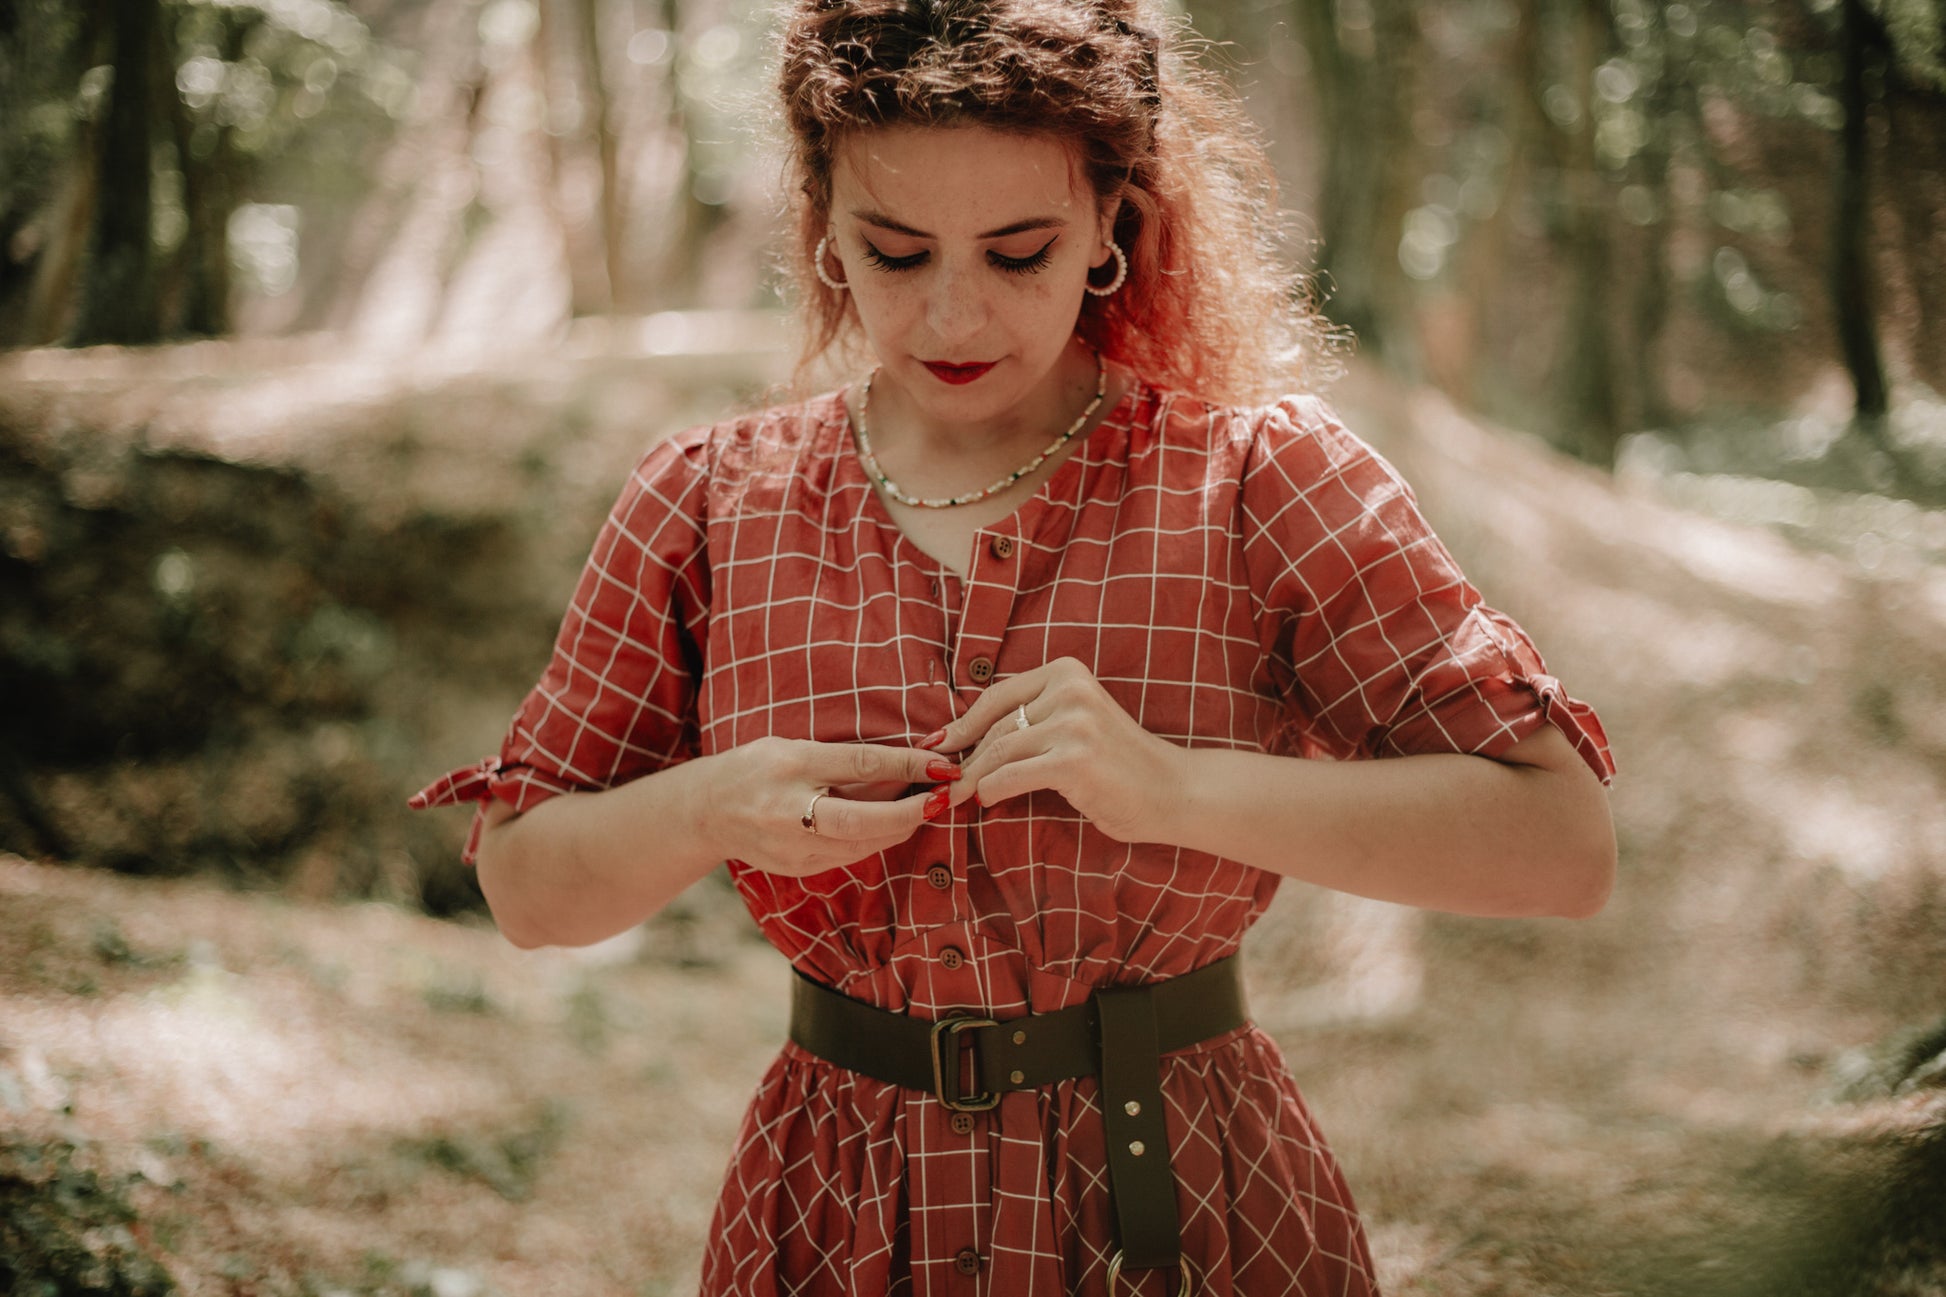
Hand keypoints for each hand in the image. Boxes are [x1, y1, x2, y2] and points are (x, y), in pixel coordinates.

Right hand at [706, 737, 959, 876]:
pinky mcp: (800, 869)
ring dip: (904, 826)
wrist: (709, 812)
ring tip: (931, 806)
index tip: (942, 764)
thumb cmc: (758, 768)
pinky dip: (880, 838)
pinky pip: (852, 854)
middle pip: (864, 820)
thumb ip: (849, 759)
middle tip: (946, 798)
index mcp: (789, 767)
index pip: (861, 766)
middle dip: (913, 812)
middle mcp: (789, 811)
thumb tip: (912, 761)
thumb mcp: (797, 748)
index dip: (907, 765)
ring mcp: (793, 848)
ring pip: (865, 844)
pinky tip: (898, 823)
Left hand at [932, 657, 1184, 842]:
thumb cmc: (1120, 765)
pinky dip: (991, 790)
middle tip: (942, 780)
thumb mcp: (1077, 724)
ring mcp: (1074, 724)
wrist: (1173, 791)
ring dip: (971, 777)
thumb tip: (967, 739)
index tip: (939, 743)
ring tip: (954, 796)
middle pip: (997, 726)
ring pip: (999, 751)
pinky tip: (986, 800)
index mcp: (1068, 672)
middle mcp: (1071, 690)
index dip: (963, 723)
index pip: (998, 696)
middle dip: (965, 757)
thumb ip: (1035, 720)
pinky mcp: (1073, 761)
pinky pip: (1011, 776)